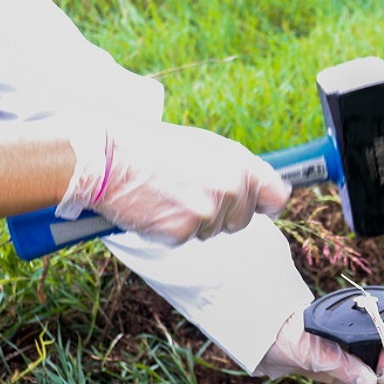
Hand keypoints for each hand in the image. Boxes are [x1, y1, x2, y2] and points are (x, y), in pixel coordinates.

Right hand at [57, 122, 290, 244]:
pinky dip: (170, 229)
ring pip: (213, 230)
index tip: (262, 207)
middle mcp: (229, 189)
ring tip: (167, 194)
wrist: (106, 158)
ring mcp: (208, 212)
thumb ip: (233, 165)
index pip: (276, 195)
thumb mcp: (201, 145)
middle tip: (189, 193)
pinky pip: (185, 239)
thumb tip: (259, 186)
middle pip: (243, 220)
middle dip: (222, 213)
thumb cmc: (152, 147)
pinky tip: (155, 207)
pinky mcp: (183, 232)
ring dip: (194, 220)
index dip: (268, 203)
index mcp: (238, 164)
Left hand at [254, 310, 383, 383]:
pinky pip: (369, 380)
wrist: (261, 343)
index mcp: (359, 318)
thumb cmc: (285, 335)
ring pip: (382, 369)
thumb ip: (343, 365)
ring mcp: (355, 350)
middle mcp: (361, 332)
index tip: (380, 380)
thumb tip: (371, 382)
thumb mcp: (314, 353)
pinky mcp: (347, 366)